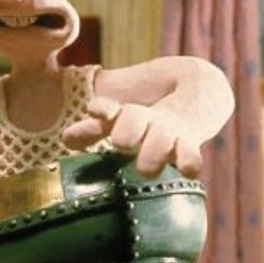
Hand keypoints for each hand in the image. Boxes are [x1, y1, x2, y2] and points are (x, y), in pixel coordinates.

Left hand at [62, 97, 202, 177]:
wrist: (198, 92)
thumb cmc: (147, 118)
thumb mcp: (119, 120)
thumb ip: (92, 130)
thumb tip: (65, 139)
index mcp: (125, 112)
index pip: (109, 110)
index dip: (103, 110)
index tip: (94, 110)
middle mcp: (147, 120)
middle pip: (136, 118)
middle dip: (129, 127)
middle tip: (121, 143)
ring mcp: (170, 132)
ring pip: (162, 136)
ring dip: (154, 149)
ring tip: (146, 169)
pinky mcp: (190, 145)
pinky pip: (191, 156)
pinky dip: (190, 161)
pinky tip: (188, 170)